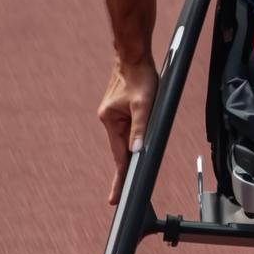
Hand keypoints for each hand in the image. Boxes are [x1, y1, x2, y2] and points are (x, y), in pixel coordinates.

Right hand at [97, 57, 158, 204]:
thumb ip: (141, 128)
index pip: (119, 156)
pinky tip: (137, 140)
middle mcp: (109, 120)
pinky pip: (128, 128)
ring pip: (126, 138)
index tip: (115, 198)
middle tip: (119, 195)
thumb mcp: (144, 104)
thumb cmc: (139, 76)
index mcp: (110, 121)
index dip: (120, 178)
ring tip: (135, 159)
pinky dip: (133, 136)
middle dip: (125, 170)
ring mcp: (114, 115)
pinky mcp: (120, 110)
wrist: (132, 56)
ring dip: (132, 149)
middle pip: (121, 150)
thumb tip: (137, 151)